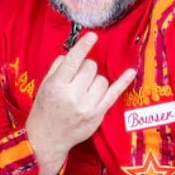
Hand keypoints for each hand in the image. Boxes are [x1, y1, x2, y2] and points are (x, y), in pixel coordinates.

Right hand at [26, 33, 135, 174]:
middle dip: (85, 68)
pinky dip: (123, 82)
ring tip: (84, 89)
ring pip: (102, 79)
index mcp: (57, 86)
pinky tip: (130, 72)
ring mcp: (88, 106)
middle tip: (77, 78)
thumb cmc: (44, 109)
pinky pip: (114, 94)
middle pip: (90, 68)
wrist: (47, 138)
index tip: (92, 36)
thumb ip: (58, 67)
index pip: (73, 61)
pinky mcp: (98, 115)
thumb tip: (75, 53)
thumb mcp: (44, 86)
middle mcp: (73, 96)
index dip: (83, 47)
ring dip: (95, 79)